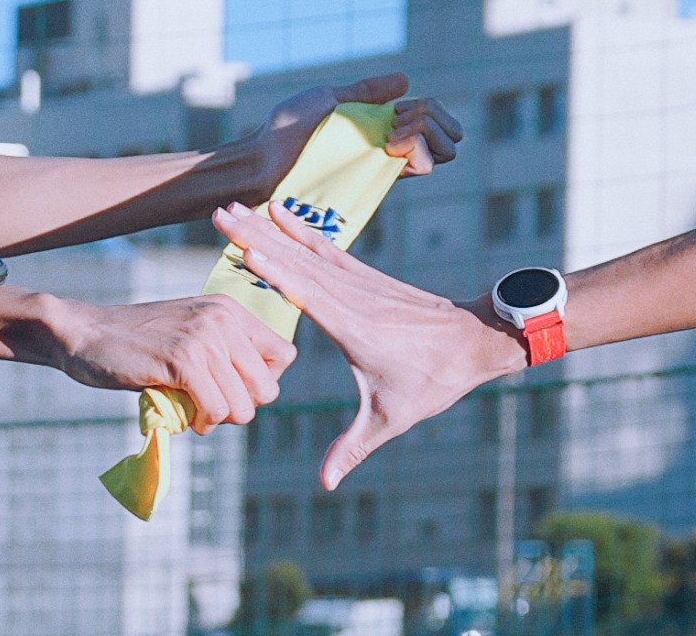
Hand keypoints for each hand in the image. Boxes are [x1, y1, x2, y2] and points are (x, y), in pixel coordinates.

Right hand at [51, 294, 294, 434]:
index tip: (236, 389)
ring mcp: (204, 337)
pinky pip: (215, 409)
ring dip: (219, 420)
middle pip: (268, 387)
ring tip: (195, 412)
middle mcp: (223, 319)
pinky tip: (184, 416)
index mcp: (229, 309)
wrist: (84, 333)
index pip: (285, 355)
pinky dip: (202, 423)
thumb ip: (225, 353)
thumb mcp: (191, 332)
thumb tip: (259, 396)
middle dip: (242, 408)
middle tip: (212, 407)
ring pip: (243, 405)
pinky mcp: (182, 360)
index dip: (264, 382)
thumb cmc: (137, 342)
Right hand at [212, 201, 527, 488]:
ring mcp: (361, 282)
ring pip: (308, 251)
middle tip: (220, 216)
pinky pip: (327, 249)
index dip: (278, 273)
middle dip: (257, 238)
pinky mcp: (367, 276)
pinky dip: (301, 231)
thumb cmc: (433, 381)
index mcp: (356, 329)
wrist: (476, 341)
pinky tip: (281, 213)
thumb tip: (325, 484)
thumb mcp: (392, 418)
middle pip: (298, 263)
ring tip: (236, 210)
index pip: (309, 295)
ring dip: (270, 229)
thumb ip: (353, 449)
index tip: (246, 251)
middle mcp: (355, 298)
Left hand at [250, 73, 463, 197]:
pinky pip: (419, 168)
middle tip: (398, 121)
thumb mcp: (329, 98)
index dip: (433, 110)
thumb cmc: (288, 129)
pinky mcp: (376, 182)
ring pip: (440, 154)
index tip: (404, 108)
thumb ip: (366, 91)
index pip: (433, 121)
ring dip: (426, 133)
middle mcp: (389, 151)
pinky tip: (388, 145)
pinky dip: (416, 149)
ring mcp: (384, 168)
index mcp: (381, 129)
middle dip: (434, 120)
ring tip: (391, 136)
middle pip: (446, 140)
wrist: (265, 158)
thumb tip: (406, 80)